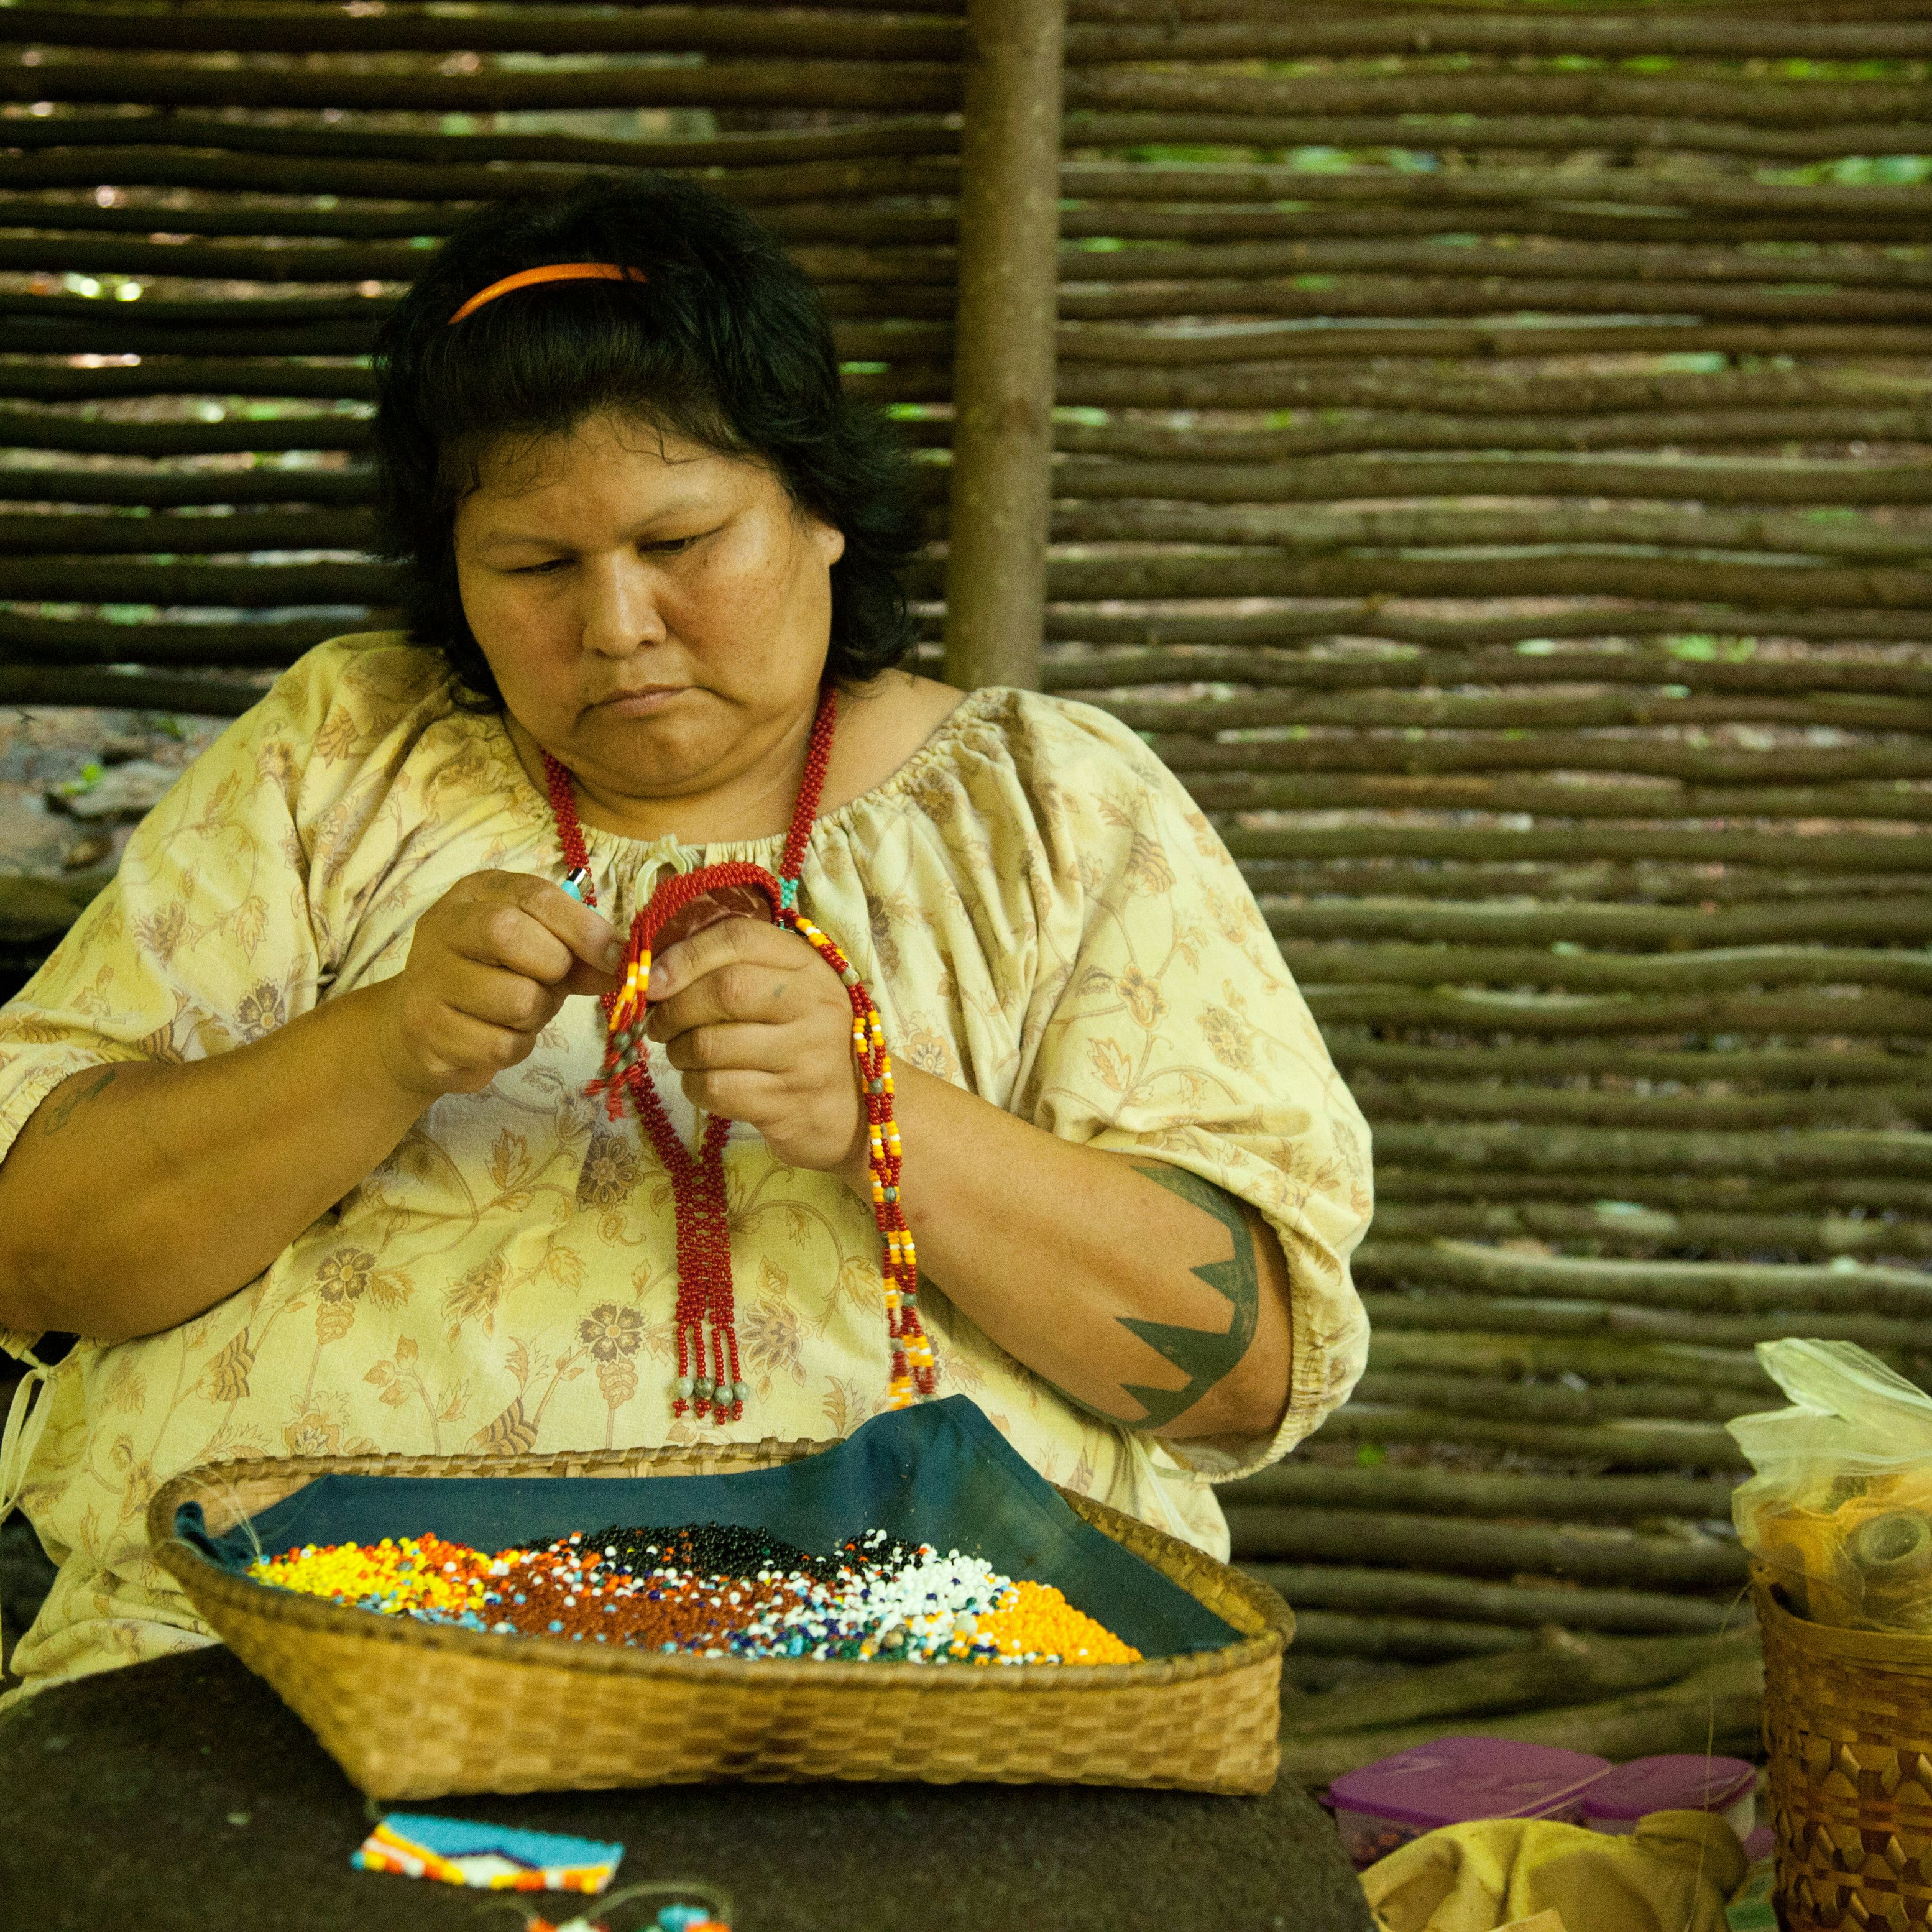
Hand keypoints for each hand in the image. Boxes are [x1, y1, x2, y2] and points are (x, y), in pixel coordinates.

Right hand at [376, 871, 621, 1098]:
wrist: (419, 1028)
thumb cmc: (492, 977)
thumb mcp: (538, 950)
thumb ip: (579, 953)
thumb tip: (624, 966)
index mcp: (476, 894)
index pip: (534, 895)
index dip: (583, 927)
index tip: (617, 956)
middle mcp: (442, 926)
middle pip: (510, 934)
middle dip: (553, 966)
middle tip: (554, 983)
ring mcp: (427, 978)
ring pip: (515, 999)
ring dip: (539, 1014)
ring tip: (523, 1010)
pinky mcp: (426, 1029)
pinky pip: (501, 1045)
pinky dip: (517, 1046)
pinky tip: (500, 1035)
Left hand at [644, 916, 866, 1179]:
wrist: (862, 1111)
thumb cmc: (808, 1041)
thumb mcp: (788, 991)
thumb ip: (735, 968)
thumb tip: (652, 969)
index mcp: (809, 965)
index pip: (740, 938)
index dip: (685, 955)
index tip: (651, 980)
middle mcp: (815, 1004)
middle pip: (725, 989)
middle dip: (674, 1008)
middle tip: (659, 1023)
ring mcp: (805, 1056)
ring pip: (712, 1044)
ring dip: (679, 1051)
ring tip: (682, 1053)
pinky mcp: (788, 1104)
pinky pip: (717, 1089)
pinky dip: (693, 1086)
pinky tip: (701, 1082)